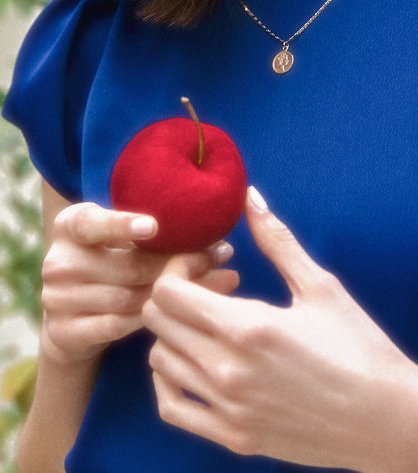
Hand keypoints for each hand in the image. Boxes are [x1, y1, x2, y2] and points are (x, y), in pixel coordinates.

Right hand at [41, 202, 238, 365]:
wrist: (69, 313)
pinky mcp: (63, 332)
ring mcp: (56, 300)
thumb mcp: (116, 235)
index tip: (153, 226)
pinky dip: (150, 320)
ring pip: (128, 298)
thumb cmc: (108, 259)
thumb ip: (147, 228)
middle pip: (127, 266)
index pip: (94, 223)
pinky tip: (179, 312)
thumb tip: (210, 225)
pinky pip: (118, 326)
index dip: (122, 225)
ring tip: (216, 280)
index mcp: (69, 226)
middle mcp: (57, 262)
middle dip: (178, 263)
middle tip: (221, 254)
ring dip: (173, 294)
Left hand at [143, 187, 416, 469]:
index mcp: (247, 328)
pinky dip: (170, 381)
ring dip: (175, 333)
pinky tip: (198, 362)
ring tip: (212, 322)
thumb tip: (249, 197)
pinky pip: (171, 408)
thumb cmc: (360, 347)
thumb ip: (277, 240)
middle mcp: (226, 371)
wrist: (385, 419)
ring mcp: (226, 409)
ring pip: (160, 361)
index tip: (208, 262)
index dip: (179, 267)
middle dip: (175, 293)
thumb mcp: (321, 286)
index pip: (168, 291)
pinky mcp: (232, 437)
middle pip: (157, 321)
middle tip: (211, 286)